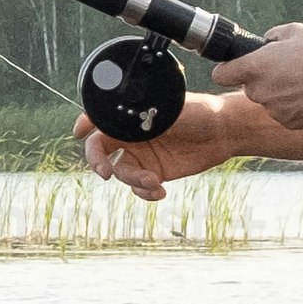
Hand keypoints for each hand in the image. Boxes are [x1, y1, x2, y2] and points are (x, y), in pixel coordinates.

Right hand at [80, 97, 249, 200]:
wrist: (223, 132)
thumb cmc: (198, 113)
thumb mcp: (169, 109)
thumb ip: (142, 117)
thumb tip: (119, 121)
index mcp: (130, 117)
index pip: (99, 120)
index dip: (85, 124)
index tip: (79, 133)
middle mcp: (131, 137)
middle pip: (101, 151)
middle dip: (99, 163)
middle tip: (105, 173)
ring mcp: (142, 156)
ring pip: (122, 173)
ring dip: (134, 180)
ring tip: (154, 182)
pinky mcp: (154, 173)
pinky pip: (139, 188)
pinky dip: (145, 193)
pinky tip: (159, 192)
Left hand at [224, 21, 302, 133]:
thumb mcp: (293, 32)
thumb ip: (270, 38)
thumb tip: (264, 45)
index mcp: (256, 66)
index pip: (221, 75)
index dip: (228, 70)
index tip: (236, 68)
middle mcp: (260, 91)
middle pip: (249, 88)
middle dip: (262, 80)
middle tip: (287, 71)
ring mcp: (275, 110)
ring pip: (268, 102)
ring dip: (279, 95)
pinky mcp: (290, 123)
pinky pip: (284, 115)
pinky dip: (293, 108)